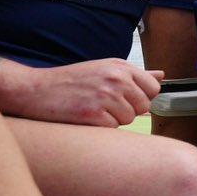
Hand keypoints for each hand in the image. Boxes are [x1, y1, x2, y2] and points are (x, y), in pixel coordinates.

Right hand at [0, 58, 161, 126]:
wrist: (35, 90)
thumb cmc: (70, 81)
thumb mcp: (104, 69)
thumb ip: (135, 74)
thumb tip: (162, 74)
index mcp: (120, 66)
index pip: (154, 88)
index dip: (141, 97)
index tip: (124, 98)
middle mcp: (116, 78)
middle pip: (144, 106)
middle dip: (127, 110)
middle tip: (103, 104)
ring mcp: (105, 96)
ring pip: (129, 119)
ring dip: (113, 120)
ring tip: (92, 108)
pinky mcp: (93, 114)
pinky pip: (112, 129)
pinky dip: (100, 127)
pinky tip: (85, 117)